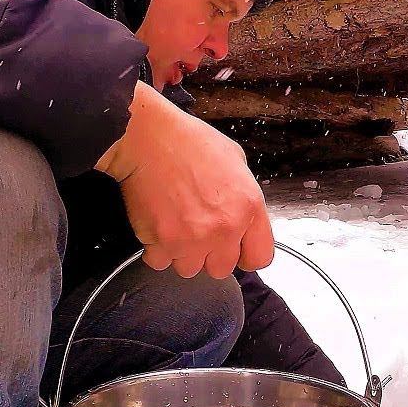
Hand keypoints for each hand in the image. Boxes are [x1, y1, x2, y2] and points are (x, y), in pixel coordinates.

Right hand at [96, 81, 274, 277]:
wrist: (147, 137)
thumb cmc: (188, 142)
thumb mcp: (235, 161)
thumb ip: (244, 199)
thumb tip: (244, 222)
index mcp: (247, 207)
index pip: (260, 257)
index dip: (245, 255)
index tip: (235, 249)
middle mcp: (223, 228)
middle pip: (221, 269)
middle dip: (209, 254)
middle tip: (197, 231)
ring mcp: (192, 238)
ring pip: (189, 269)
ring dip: (181, 253)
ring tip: (174, 224)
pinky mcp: (161, 241)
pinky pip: (160, 262)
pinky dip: (155, 249)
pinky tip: (156, 225)